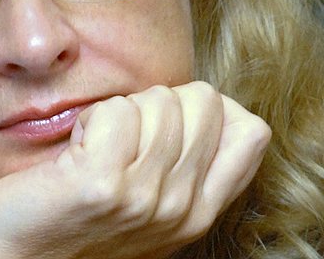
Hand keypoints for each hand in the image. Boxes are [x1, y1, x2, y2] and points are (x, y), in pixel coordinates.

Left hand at [0, 81, 270, 258]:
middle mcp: (181, 209)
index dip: (208, 109)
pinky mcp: (102, 186)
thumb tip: (213, 104)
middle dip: (158, 101)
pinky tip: (75, 150)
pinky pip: (116, 111)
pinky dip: (91, 118)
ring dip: (119, 110)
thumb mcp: (149, 204)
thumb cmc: (72, 221)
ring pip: (159, 100)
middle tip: (122, 137)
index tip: (164, 126)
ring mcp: (144, 199)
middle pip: (204, 101)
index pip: (250, 132)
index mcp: (200, 212)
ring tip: (94, 148)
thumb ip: (187, 167)